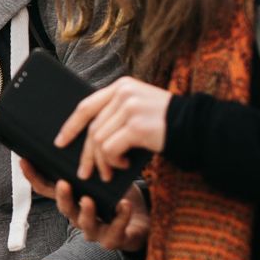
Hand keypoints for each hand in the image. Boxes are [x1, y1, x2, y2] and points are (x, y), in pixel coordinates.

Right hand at [20, 159, 149, 251]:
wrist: (139, 224)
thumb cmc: (116, 196)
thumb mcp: (99, 176)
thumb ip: (88, 162)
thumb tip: (81, 128)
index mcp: (72, 198)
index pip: (46, 189)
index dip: (33, 177)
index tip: (24, 160)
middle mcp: (78, 215)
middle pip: (64, 207)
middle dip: (63, 196)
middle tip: (63, 183)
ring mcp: (95, 230)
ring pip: (86, 223)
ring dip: (87, 211)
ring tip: (89, 200)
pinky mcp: (113, 239)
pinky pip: (115, 231)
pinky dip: (120, 218)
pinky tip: (123, 205)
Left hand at [55, 76, 169, 182]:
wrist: (199, 128)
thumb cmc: (168, 125)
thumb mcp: (139, 110)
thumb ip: (116, 114)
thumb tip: (88, 138)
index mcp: (122, 86)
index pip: (86, 105)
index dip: (70, 126)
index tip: (60, 142)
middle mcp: (124, 93)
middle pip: (92, 128)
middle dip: (86, 154)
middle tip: (84, 173)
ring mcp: (130, 108)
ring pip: (98, 140)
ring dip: (102, 162)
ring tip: (110, 172)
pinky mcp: (136, 125)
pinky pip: (110, 149)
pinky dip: (113, 162)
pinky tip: (124, 165)